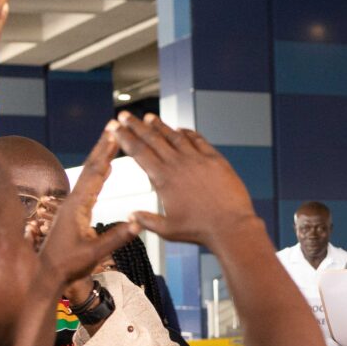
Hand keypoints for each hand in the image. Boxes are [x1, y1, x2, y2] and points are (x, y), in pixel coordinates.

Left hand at [37, 130, 135, 285]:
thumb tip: (138, 223)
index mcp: (78, 205)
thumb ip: (115, 238)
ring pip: (90, 174)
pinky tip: (106, 168)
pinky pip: (90, 184)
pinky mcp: (75, 210)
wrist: (47, 274)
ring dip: (102, 155)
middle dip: (103, 146)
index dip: (106, 152)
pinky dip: (100, 171)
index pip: (96, 173)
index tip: (115, 134)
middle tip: (114, 126)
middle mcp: (74, 200)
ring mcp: (74, 204)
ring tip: (112, 140)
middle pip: (92, 167)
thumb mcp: (94, 253)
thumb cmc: (69, 265)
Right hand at [108, 113, 256, 244]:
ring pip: (174, 136)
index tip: (116, 128)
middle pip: (152, 138)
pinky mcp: (215, 160)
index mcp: (163, 179)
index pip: (139, 152)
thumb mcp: (168, 230)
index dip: (125, 138)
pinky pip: (198, 140)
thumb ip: (147, 220)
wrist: (230, 226)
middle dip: (135, 125)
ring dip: (160, 125)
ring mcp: (198, 160)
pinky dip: (188, 133)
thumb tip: (131, 216)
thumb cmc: (200, 230)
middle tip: (124, 115)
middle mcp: (178, 164)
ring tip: (149, 117)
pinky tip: (181, 129)